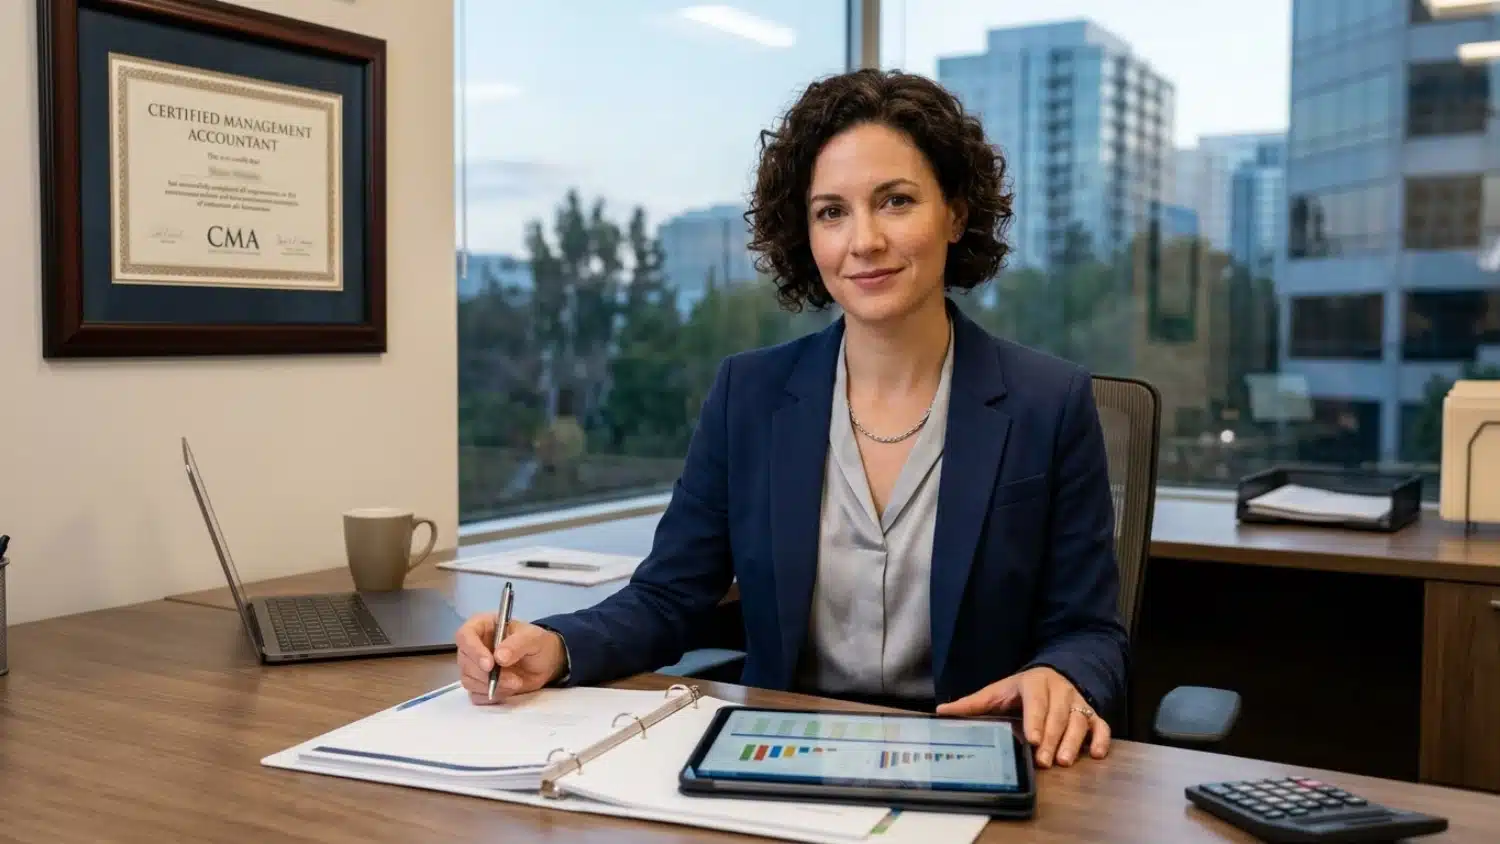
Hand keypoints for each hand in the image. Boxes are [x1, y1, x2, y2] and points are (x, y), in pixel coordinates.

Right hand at [454, 613, 566, 704]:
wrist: (546, 663)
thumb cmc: (538, 643)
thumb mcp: (533, 638)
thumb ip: (517, 644)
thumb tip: (499, 657)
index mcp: (482, 626)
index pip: (465, 636)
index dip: (474, 651)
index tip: (490, 665)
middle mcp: (474, 646)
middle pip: (464, 662)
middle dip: (488, 675)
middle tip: (513, 679)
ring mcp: (474, 667)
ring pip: (468, 680)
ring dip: (492, 687)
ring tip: (516, 683)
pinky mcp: (480, 685)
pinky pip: (476, 695)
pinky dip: (492, 696)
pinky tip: (509, 690)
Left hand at [936, 666, 1110, 767]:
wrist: (1054, 674)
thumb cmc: (1023, 689)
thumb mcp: (997, 692)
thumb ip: (973, 704)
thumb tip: (942, 712)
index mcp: (1035, 684)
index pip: (1036, 702)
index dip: (1036, 720)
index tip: (1032, 738)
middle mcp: (1059, 692)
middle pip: (1058, 716)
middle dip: (1052, 739)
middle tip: (1045, 761)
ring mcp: (1077, 704)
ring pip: (1079, 722)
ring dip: (1074, 742)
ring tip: (1065, 761)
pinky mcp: (1092, 714)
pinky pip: (1101, 726)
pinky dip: (1102, 739)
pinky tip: (1097, 754)